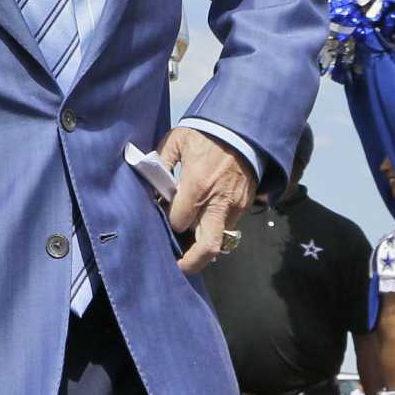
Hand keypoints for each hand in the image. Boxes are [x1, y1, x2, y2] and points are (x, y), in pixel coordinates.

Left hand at [158, 126, 256, 274]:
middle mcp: (217, 203)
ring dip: (203, 243)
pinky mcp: (245, 205)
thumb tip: (149, 184)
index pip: (178, 223)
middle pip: (206, 247)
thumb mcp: (178, 140)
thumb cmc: (207, 134)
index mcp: (196, 187)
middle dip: (191, 262)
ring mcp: (234, 206)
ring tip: (189, 241)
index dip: (169, 222)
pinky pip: (229, 226)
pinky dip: (216, 228)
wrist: (243, 129)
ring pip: (219, 239)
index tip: (164, 216)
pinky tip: (205, 220)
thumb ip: (160, 162)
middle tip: (178, 265)